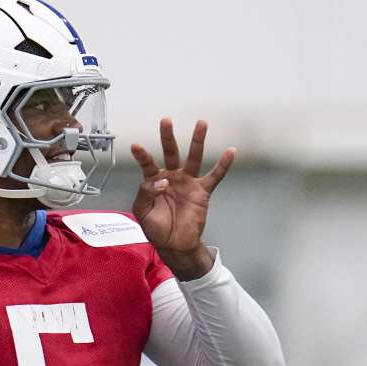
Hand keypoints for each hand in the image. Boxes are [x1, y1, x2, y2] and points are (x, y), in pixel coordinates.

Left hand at [130, 119, 234, 279]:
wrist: (174, 244)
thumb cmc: (156, 228)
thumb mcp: (142, 211)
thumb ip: (146, 193)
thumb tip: (162, 181)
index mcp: (154, 182)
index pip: (148, 164)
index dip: (142, 156)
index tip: (135, 146)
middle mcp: (171, 177)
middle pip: (170, 152)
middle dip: (168, 137)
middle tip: (166, 120)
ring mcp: (188, 182)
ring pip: (193, 158)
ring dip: (197, 141)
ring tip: (202, 123)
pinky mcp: (202, 191)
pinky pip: (215, 176)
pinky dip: (223, 165)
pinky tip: (231, 152)